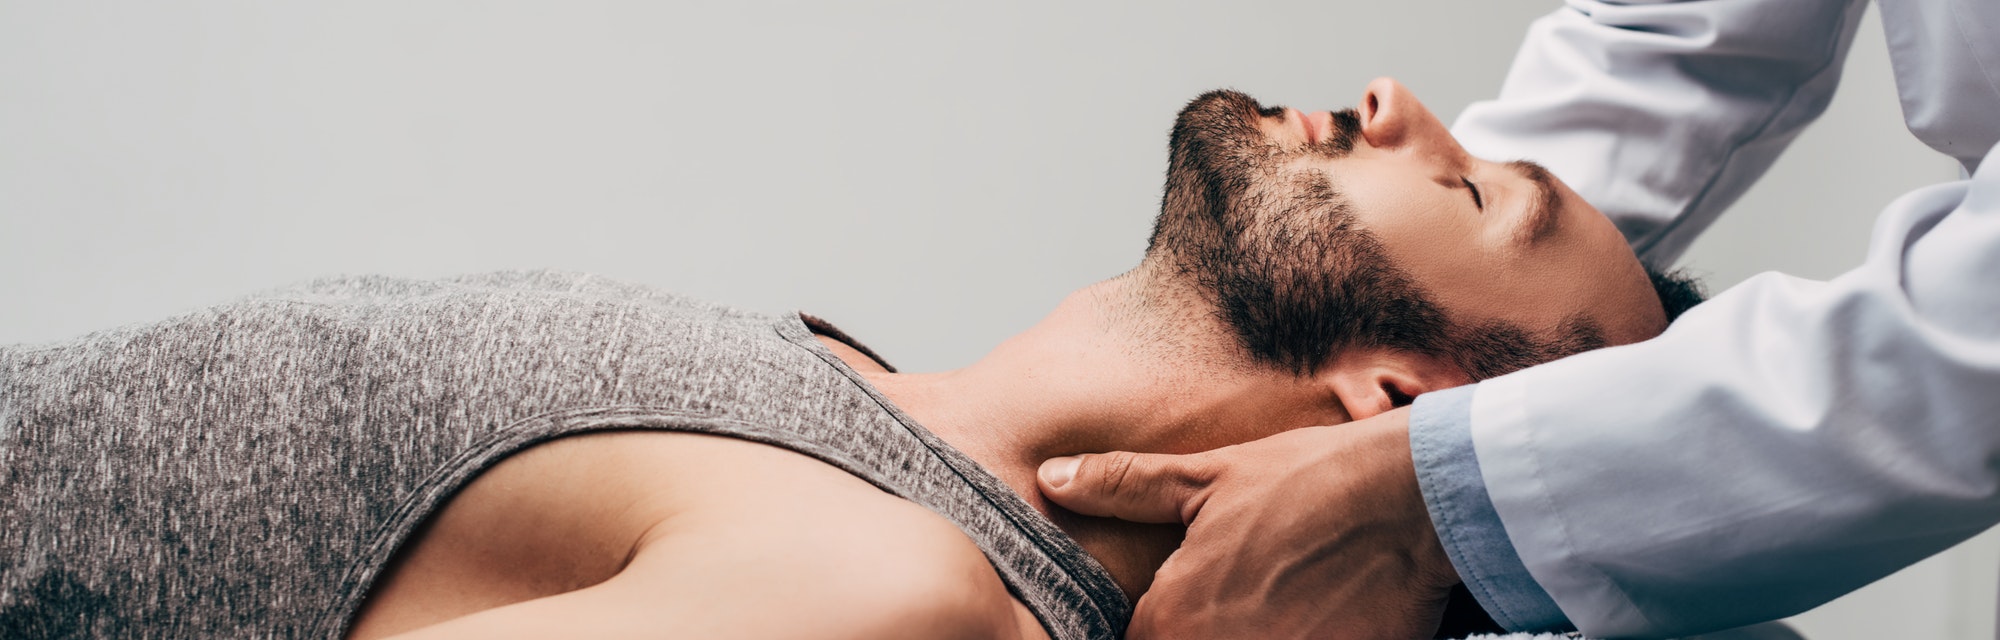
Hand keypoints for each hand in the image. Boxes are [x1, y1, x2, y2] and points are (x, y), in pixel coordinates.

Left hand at [1037, 408, 1458, 639]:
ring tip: (1286, 602)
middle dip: (1211, 632)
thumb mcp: (1209, 478)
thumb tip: (1054, 478)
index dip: (1159, 630)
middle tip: (1256, 594)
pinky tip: (1314, 618)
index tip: (1196, 603)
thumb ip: (1124, 487)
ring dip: (1257, 634)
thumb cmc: (1310, 480)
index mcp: (1174, 619)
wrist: (1415, 498)